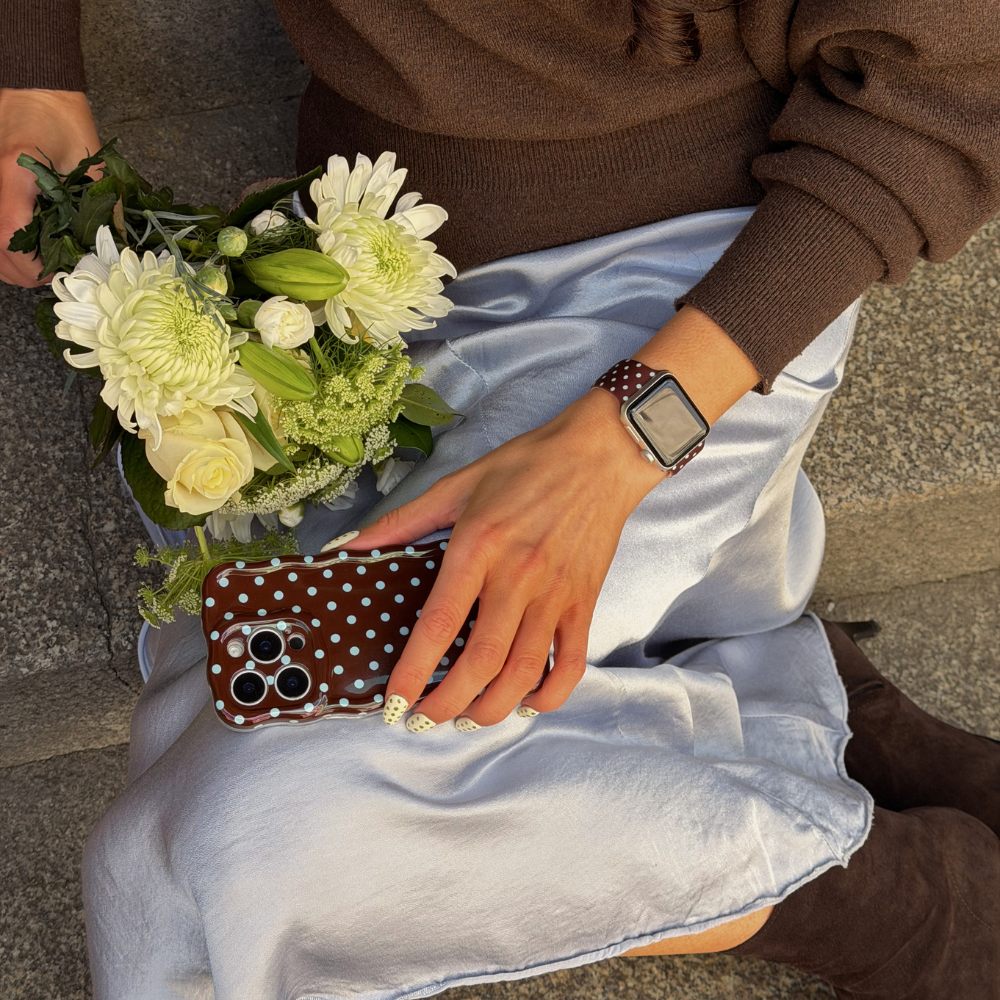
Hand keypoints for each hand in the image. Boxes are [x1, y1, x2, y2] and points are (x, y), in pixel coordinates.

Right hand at [0, 89, 99, 285]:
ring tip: (47, 263)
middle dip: (30, 271)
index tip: (62, 270)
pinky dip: (7, 253)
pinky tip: (31, 251)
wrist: (36, 95)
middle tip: (61, 270)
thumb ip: (102, 208)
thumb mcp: (91, 166)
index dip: (35, 265)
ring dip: (16, 266)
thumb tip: (115, 250)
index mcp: (14, 174)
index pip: (10, 236)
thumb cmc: (63, 124)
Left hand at [353, 388, 665, 728]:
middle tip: (420, 719)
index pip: (440, 624)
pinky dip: (548, 696)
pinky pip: (570, 664)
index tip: (392, 700)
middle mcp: (519, 577)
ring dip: (490, 709)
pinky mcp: (583, 602)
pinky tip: (525, 703)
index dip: (413, 671)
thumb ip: (402, 522)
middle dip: (445, 704)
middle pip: (481, 663)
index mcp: (479, 547)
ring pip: (524, 673)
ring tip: (463, 719)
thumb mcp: (457, 484)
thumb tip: (348, 546)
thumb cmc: (527, 465)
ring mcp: (556, 595)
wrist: (600, 455)